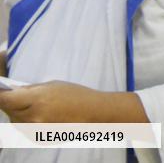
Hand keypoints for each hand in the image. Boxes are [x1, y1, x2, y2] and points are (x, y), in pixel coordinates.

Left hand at [0, 81, 146, 122]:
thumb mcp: (52, 85)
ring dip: (18, 113)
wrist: (93, 113)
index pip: (5, 100)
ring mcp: (35, 131)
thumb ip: (30, 90)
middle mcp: (33, 118)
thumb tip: (12, 91)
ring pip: (15, 121)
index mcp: (37, 100)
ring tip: (36, 106)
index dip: (0, 95)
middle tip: (23, 96)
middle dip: (11, 103)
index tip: (1, 91)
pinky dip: (27, 123)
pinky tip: (41, 116)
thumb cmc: (76, 95)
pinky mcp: (38, 139)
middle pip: (9, 111)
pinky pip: (24, 130)